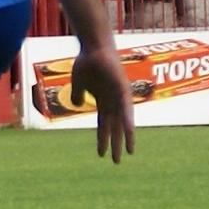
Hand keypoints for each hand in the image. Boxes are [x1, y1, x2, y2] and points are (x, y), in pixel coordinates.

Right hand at [73, 40, 137, 163]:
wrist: (93, 47)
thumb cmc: (87, 62)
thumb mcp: (79, 82)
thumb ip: (79, 94)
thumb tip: (78, 104)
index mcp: (103, 101)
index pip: (104, 125)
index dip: (102, 140)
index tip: (101, 155)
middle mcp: (113, 101)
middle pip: (115, 128)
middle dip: (116, 145)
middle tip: (117, 162)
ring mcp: (119, 96)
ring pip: (123, 121)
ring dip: (126, 137)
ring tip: (129, 152)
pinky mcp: (123, 88)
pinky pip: (126, 107)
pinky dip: (128, 119)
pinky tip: (130, 130)